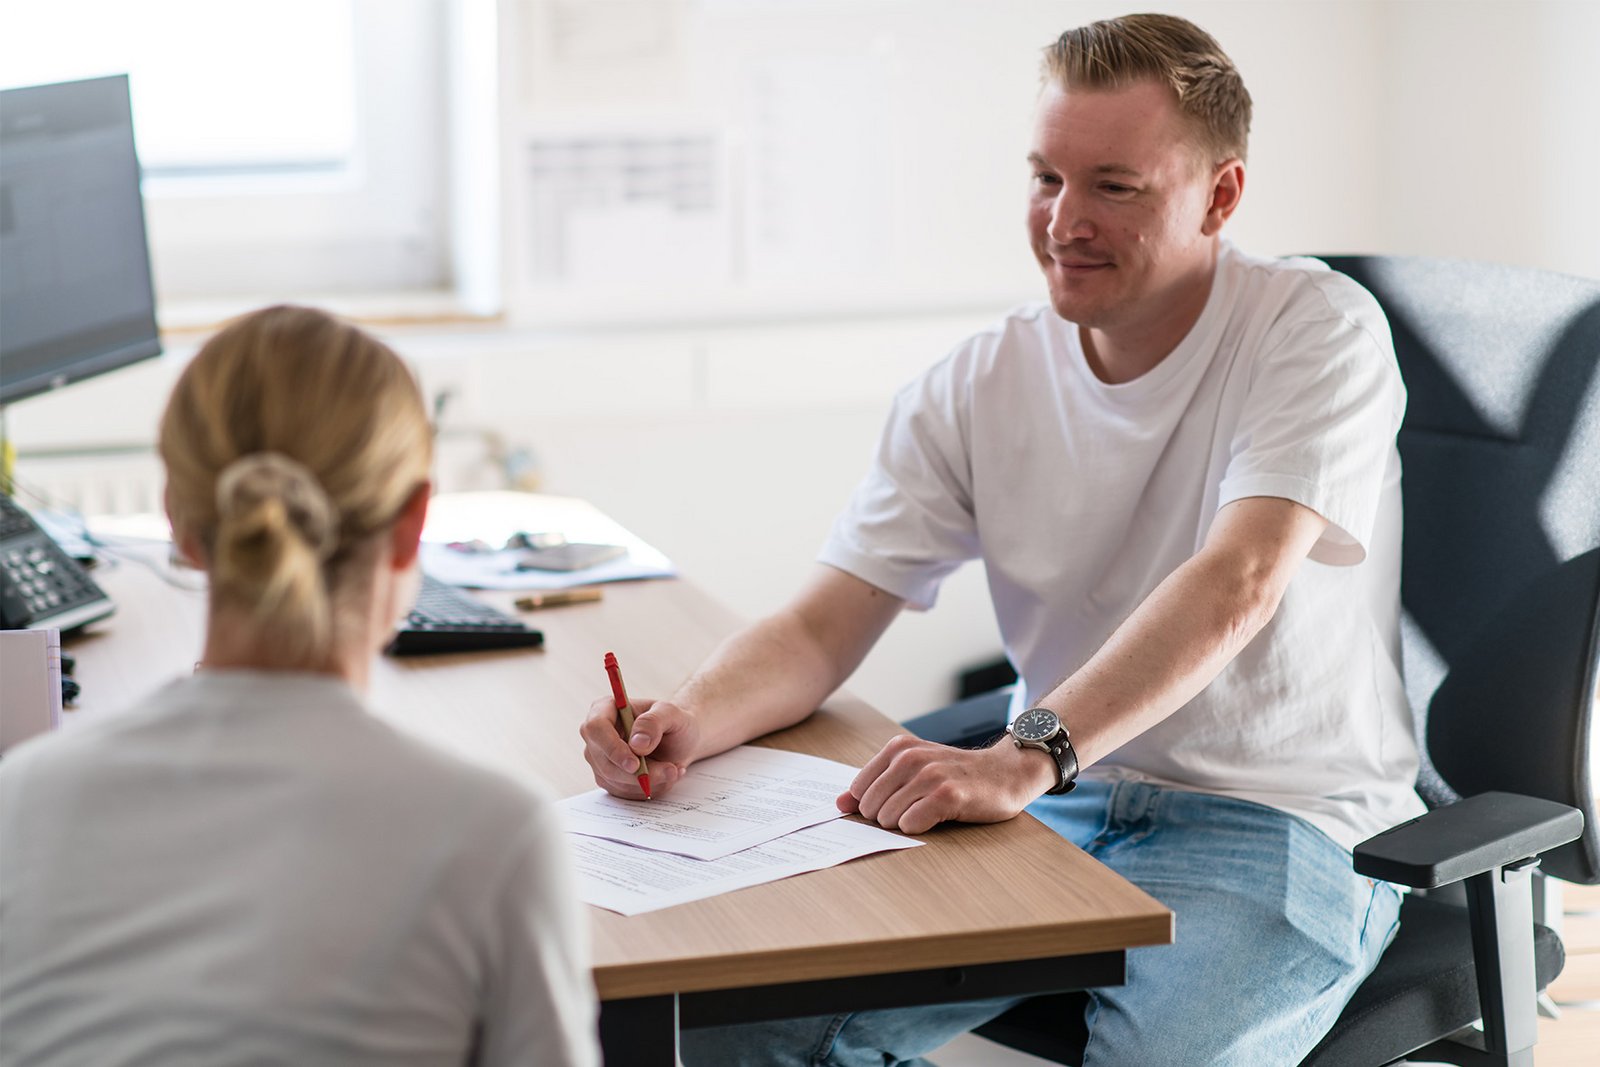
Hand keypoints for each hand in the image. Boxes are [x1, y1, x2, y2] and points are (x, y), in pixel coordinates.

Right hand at [580, 697, 701, 799]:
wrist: (680, 741)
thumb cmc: (673, 721)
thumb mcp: (671, 713)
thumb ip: (654, 722)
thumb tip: (637, 743)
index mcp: (605, 709)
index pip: (596, 728)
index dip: (612, 748)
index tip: (635, 764)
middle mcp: (597, 735)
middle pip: (604, 761)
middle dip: (637, 773)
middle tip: (670, 771)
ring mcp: (600, 759)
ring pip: (615, 781)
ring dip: (648, 781)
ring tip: (674, 769)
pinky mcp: (608, 779)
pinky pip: (623, 792)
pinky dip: (647, 788)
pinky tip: (665, 776)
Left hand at [837, 734, 1056, 834]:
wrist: (1005, 773)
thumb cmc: (955, 775)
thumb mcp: (912, 771)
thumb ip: (874, 785)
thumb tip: (838, 804)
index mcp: (898, 748)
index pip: (858, 789)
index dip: (873, 805)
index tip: (896, 804)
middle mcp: (911, 758)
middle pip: (870, 806)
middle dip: (887, 817)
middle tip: (916, 809)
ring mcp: (930, 776)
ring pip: (888, 818)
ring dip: (905, 824)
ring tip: (928, 812)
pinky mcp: (948, 796)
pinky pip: (911, 824)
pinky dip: (918, 828)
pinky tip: (936, 818)